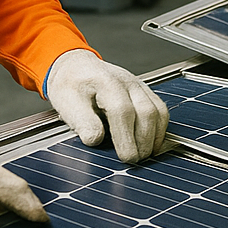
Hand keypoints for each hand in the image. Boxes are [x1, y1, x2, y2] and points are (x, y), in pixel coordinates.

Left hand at [46, 49, 168, 160]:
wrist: (76, 67)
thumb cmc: (71, 84)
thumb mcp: (66, 102)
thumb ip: (81, 121)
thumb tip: (95, 140)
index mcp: (106, 81)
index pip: (122, 110)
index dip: (126, 137)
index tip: (126, 157)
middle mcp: (127, 81)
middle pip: (146, 111)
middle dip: (143, 140)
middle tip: (135, 161)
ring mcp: (138, 85)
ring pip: (158, 110)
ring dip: (154, 136)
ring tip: (144, 155)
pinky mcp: (144, 92)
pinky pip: (160, 109)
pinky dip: (160, 129)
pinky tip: (151, 143)